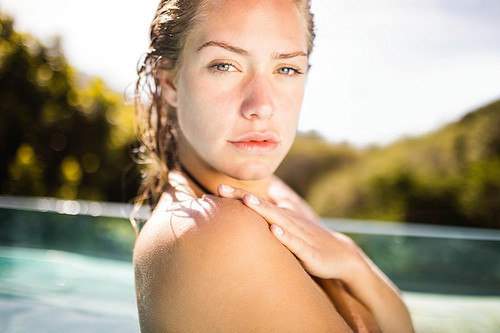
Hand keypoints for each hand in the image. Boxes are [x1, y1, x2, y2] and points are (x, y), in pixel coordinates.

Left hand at [217, 185, 364, 279]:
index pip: (256, 204)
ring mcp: (299, 235)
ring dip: (262, 210)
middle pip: (262, 206)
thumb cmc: (308, 241)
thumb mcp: (286, 230)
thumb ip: (269, 223)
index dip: (237, 196)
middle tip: (220, 187)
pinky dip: (285, 237)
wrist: (341, 254)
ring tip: (247, 200)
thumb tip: (246, 219)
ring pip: (278, 220)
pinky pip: (296, 243)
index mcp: (281, 217)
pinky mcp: (309, 252)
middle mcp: (288, 221)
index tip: (216, 189)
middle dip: (241, 197)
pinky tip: (274, 231)